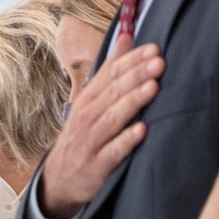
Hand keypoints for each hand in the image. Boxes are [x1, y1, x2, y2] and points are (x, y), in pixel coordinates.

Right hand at [39, 44, 164, 217]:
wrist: (59, 180)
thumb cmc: (82, 136)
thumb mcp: (90, 102)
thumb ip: (109, 71)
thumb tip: (126, 37)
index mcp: (87, 99)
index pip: (110, 75)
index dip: (131, 61)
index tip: (153, 50)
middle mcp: (86, 118)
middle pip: (113, 93)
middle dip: (136, 76)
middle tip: (159, 63)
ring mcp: (90, 142)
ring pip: (112, 118)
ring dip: (132, 102)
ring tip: (152, 88)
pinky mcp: (96, 166)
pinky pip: (112, 152)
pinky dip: (126, 141)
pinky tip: (141, 130)